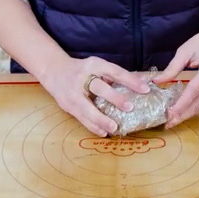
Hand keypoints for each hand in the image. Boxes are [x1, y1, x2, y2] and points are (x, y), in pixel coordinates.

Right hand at [34, 55, 149, 136]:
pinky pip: (81, 117)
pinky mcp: (68, 105)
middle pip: (99, 88)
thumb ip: (114, 75)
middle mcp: (83, 77)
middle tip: (129, 107)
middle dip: (114, 98)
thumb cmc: (82, 69)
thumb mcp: (96, 66)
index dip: (130, 80)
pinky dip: (92, 126)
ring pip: (87, 107)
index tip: (145, 89)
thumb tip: (141, 82)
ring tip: (115, 128)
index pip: (114, 71)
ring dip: (101, 119)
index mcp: (94, 65)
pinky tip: (103, 132)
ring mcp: (73, 92)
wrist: (53, 70)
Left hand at [155, 25, 198, 128]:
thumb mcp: (185, 51)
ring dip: (188, 114)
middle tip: (168, 123)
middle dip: (183, 114)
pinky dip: (193, 109)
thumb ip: (172, 68)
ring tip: (173, 121)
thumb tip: (157, 82)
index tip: (169, 113)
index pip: (194, 90)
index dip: (181, 103)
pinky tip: (182, 113)